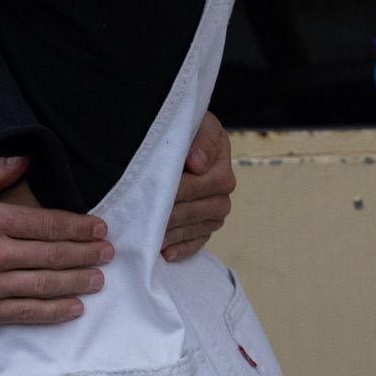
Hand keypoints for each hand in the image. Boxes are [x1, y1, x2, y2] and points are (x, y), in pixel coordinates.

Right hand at [0, 156, 111, 327]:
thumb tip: (27, 160)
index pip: (46, 224)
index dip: (77, 227)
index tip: (99, 229)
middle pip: (51, 255)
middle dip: (85, 254)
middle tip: (108, 253)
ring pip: (43, 285)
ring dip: (76, 282)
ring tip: (98, 279)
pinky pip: (25, 313)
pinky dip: (53, 311)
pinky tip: (74, 307)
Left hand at [163, 112, 235, 260]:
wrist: (179, 137)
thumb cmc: (183, 128)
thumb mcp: (194, 122)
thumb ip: (200, 139)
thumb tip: (198, 163)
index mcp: (221, 161)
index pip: (209, 182)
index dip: (185, 188)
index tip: (161, 191)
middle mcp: (224, 187)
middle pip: (206, 208)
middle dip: (177, 215)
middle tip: (151, 220)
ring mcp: (216, 208)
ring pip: (203, 227)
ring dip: (178, 234)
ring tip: (154, 238)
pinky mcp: (206, 223)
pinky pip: (200, 241)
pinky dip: (184, 248)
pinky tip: (166, 254)